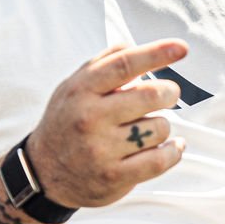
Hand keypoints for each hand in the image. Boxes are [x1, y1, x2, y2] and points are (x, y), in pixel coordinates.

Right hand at [27, 40, 187, 208]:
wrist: (43, 174)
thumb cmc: (67, 122)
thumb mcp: (72, 87)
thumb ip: (102, 64)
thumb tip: (135, 46)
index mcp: (81, 90)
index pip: (124, 64)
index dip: (157, 53)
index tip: (182, 48)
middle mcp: (90, 118)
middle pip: (150, 95)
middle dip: (169, 92)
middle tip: (169, 94)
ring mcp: (101, 149)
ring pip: (159, 128)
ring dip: (162, 126)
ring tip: (149, 129)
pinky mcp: (114, 177)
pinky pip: (160, 160)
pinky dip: (174, 151)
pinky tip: (173, 146)